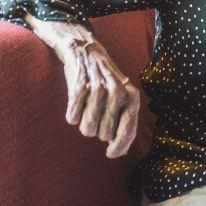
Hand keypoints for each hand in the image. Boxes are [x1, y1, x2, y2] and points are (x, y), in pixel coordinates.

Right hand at [26, 16, 141, 157]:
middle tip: (96, 114)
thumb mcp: (122, 96)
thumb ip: (124, 120)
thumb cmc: (105, 79)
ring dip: (84, 123)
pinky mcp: (79, 87)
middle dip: (98, 130)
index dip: (119, 147)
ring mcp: (99, 89)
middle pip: (104, 135)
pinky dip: (72, 115)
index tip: (110, 154)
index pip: (128, 131)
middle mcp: (118, 92)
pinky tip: (77, 103)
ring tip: (87, 108)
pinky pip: (72, 118)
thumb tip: (120, 151)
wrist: (86, 50)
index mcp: (132, 96)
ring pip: (87, 129)